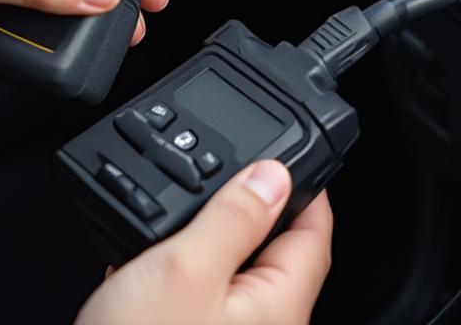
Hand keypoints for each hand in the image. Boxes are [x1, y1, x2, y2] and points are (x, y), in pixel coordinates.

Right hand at [75, 162, 332, 324]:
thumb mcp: (186, 268)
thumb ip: (234, 216)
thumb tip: (274, 175)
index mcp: (278, 307)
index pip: (314, 234)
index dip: (307, 187)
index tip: (294, 152)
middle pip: (276, 254)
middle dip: (254, 209)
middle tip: (231, 169)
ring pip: (232, 276)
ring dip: (210, 239)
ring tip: (182, 208)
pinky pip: (198, 301)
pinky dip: (180, 273)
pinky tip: (146, 263)